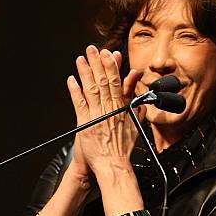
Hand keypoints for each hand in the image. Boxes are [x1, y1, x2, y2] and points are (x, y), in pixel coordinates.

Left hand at [66, 45, 143, 174]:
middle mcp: (108, 109)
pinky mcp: (85, 123)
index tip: (109, 54)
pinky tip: (72, 79)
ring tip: (82, 59)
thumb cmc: (122, 151)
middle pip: (103, 81)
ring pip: (91, 88)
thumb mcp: (136, 130)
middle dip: (98, 63)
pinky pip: (79, 103)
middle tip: (93, 50)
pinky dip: (75, 90)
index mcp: (121, 109)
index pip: (117, 82)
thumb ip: (138, 114)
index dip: (112, 67)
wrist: (112, 166)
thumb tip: (143, 105)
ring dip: (86, 72)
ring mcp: (96, 115)